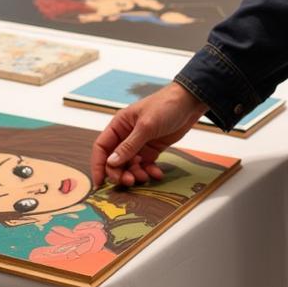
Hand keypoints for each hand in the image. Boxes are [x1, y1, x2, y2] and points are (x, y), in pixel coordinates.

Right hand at [90, 82, 208, 187]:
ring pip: (130, 165)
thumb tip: (111, 162)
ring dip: (135, 174)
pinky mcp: (152, 149)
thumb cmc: (165, 106)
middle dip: (119, 173)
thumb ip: (129, 146)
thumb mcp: (146, 126)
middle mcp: (126, 135)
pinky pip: (146, 165)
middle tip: (129, 181)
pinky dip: (149, 171)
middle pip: (115, 160)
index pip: (102, 147)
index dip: (98, 165)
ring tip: (145, 178)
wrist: (189, 103)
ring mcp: (140, 143)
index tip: (99, 183)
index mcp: (119, 125)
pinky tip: (157, 174)